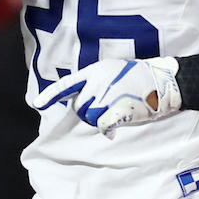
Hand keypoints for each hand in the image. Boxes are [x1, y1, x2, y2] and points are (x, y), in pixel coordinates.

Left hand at [34, 56, 180, 137]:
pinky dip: (107, 129)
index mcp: (95, 72)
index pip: (67, 84)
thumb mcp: (114, 70)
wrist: (163, 81)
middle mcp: (97, 83)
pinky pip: (102, 126)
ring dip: (98, 120)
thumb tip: (86, 98)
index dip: (51, 95)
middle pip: (78, 107)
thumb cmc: (140, 76)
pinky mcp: (117, 111)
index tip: (36, 104)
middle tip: (105, 108)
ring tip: (115, 111)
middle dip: (88, 111)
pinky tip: (116, 124)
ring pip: (89, 118)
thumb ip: (97, 81)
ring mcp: (107, 97)